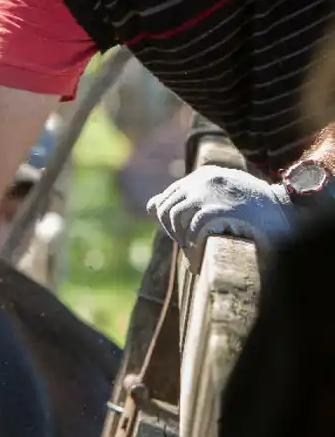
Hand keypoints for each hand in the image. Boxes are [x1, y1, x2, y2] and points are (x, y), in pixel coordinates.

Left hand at [147, 165, 293, 251]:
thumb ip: (187, 198)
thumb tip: (149, 205)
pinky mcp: (219, 209)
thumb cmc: (252, 209)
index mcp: (203, 175)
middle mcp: (203, 180)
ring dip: (180, 240)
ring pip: (174, 217)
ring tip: (193, 252)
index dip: (168, 221)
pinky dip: (192, 249)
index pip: (166, 198)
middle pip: (165, 208)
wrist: (286, 213)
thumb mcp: (219, 196)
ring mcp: (211, 193)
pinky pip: (191, 230)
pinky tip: (199, 260)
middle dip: (170, 231)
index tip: (182, 235)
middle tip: (187, 246)